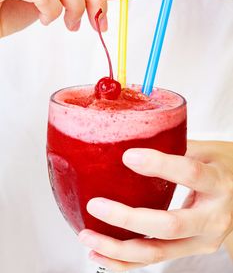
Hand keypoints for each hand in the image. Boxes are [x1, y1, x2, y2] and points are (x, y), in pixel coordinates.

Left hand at [78, 141, 232, 270]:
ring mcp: (203, 239)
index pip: (190, 174)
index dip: (159, 165)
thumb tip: (132, 137)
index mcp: (218, 182)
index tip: (128, 156)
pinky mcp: (192, 249)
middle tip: (96, 205)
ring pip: (159, 252)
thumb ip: (174, 145)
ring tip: (88, 237)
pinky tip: (102, 254)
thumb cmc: (224, 167)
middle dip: (127, 218)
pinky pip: (157, 259)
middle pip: (169, 225)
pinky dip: (127, 261)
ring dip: (119, 249)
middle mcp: (213, 216)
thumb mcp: (206, 150)